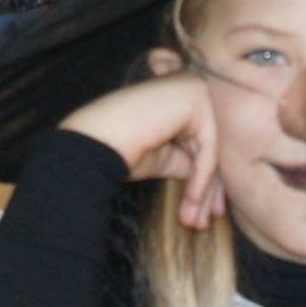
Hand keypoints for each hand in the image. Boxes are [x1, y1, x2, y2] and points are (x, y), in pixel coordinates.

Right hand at [60, 67, 222, 229]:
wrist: (94, 142)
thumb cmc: (120, 148)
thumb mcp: (164, 157)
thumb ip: (188, 160)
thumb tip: (211, 180)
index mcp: (177, 95)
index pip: (201, 141)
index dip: (204, 180)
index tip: (202, 212)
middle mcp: (188, 84)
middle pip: (209, 145)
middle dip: (207, 190)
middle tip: (202, 223)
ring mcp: (193, 87)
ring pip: (210, 150)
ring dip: (203, 192)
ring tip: (196, 223)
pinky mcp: (195, 96)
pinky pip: (207, 147)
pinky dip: (201, 179)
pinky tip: (192, 202)